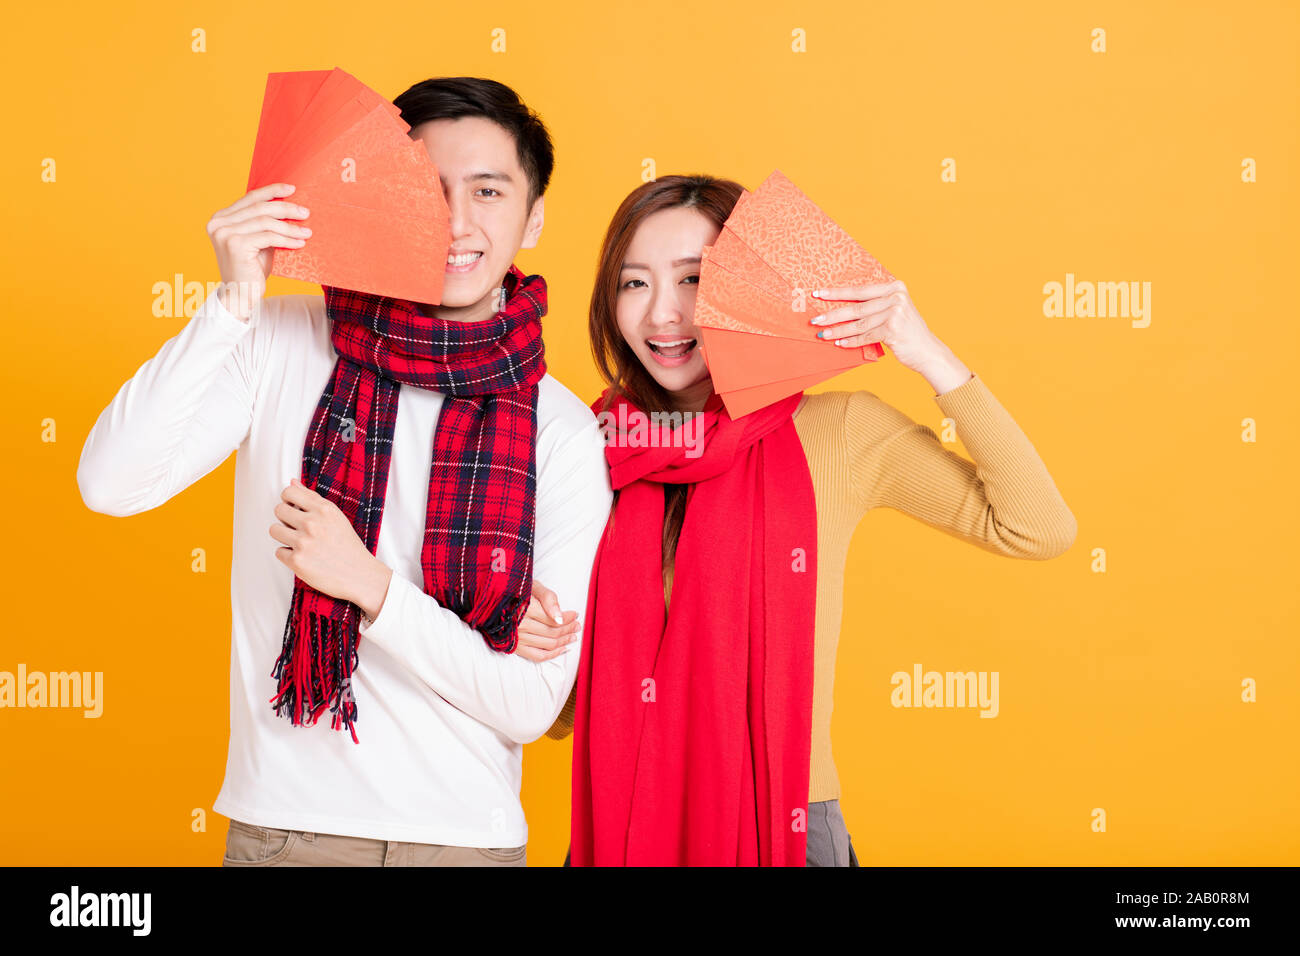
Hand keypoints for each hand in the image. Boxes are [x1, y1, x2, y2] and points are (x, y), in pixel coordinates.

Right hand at [207, 183, 311, 322]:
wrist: (241, 296)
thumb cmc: (252, 269)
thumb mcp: (258, 241)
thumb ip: (265, 224)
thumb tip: (289, 205)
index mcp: (221, 218)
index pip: (250, 198)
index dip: (272, 191)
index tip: (291, 188)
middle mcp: (218, 223)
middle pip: (259, 208)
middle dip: (285, 208)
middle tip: (305, 212)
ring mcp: (224, 233)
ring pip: (266, 221)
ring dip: (290, 226)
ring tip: (307, 231)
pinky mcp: (235, 245)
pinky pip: (268, 236)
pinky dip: (286, 238)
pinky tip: (300, 242)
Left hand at [269, 478, 391, 619]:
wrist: (359, 575)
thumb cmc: (347, 546)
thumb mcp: (335, 517)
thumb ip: (313, 499)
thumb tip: (292, 482)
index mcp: (324, 509)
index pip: (288, 492)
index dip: (288, 501)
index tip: (294, 509)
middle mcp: (313, 523)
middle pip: (278, 510)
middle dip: (285, 519)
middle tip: (297, 529)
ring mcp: (304, 542)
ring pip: (274, 530)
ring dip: (283, 537)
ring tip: (299, 543)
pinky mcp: (297, 561)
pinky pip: (279, 551)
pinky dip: (288, 556)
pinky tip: (303, 558)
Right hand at [513, 580, 579, 662]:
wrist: (492, 602)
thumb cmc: (515, 591)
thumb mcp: (532, 586)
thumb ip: (548, 598)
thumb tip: (560, 617)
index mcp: (525, 609)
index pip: (554, 619)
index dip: (569, 618)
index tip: (575, 614)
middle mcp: (520, 625)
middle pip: (553, 632)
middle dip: (569, 629)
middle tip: (577, 626)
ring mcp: (517, 638)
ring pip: (548, 645)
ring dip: (564, 642)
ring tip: (573, 636)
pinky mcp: (514, 647)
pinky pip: (537, 656)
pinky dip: (552, 655)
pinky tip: (562, 649)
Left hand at [810, 279, 971, 393]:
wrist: (928, 351)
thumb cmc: (906, 332)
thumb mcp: (894, 311)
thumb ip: (874, 305)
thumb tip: (840, 306)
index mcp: (895, 287)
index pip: (859, 290)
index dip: (837, 293)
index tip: (818, 294)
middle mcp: (896, 297)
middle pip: (856, 307)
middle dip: (833, 314)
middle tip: (815, 319)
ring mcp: (895, 313)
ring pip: (858, 324)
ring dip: (837, 330)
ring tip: (822, 334)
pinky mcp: (893, 330)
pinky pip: (866, 336)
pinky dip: (851, 341)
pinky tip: (839, 343)